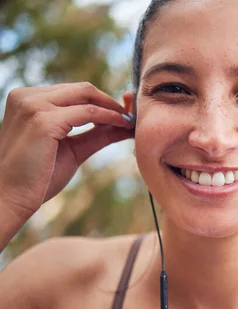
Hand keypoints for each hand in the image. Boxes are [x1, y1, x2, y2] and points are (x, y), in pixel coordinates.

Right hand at [0, 82, 134, 219]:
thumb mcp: (73, 149)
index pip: (74, 92)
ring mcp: (33, 105)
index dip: (102, 100)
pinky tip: (122, 124)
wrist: (10, 198)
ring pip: (86, 95)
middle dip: (111, 100)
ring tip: (130, 121)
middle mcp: (28, 96)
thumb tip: (126, 125)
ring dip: (113, 108)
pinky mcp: (43, 120)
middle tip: (133, 114)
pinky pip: (88, 112)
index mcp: (28, 100)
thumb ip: (96, 134)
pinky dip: (109, 116)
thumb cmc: (37, 178)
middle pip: (82, 89)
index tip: (125, 112)